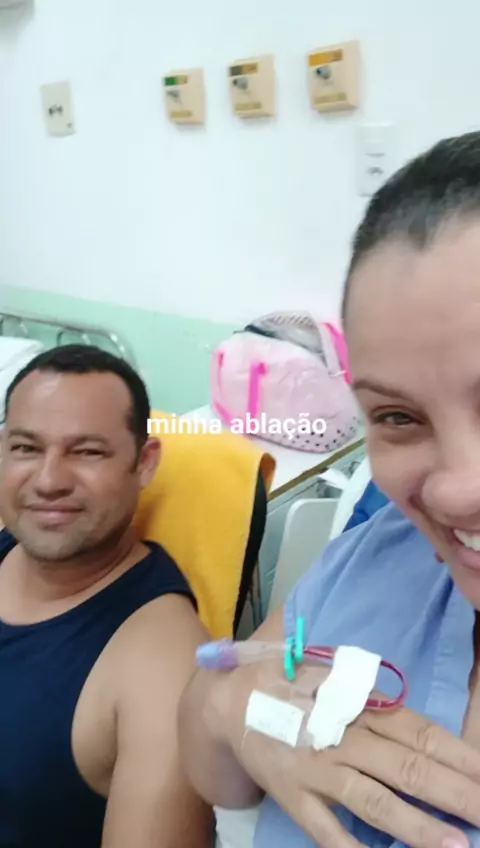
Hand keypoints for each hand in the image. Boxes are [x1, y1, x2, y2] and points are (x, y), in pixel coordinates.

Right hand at [222, 660, 479, 847]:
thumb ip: (370, 692)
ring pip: (375, 802)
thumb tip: (412, 711)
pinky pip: (327, 832)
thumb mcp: (332, 672)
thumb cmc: (290, 682)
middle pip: (408, 768)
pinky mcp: (295, 798)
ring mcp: (318, 771)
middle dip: (456, 794)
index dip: (458, 756)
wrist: (229, 701)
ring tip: (458, 845)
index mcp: (357, 705)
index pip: (418, 732)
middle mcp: (343, 738)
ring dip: (419, 827)